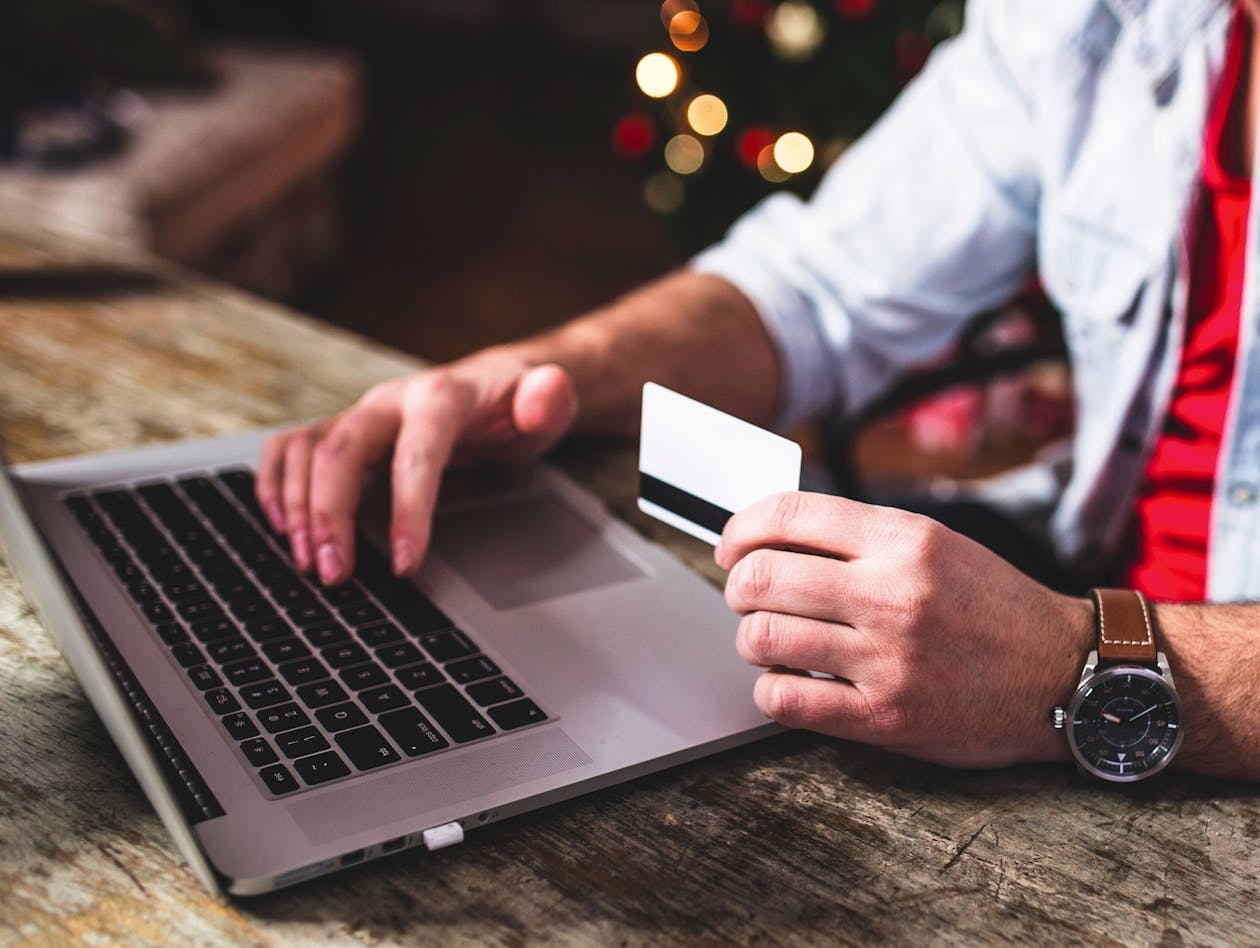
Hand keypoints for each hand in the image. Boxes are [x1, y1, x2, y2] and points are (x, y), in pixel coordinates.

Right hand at [256, 356, 577, 583]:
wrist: (493, 387)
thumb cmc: (517, 406)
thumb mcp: (548, 405)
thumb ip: (550, 401)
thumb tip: (548, 394)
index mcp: (440, 397)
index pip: (416, 453)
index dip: (408, 509)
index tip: (405, 565)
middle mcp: (390, 401)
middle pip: (341, 449)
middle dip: (331, 514)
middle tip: (333, 574)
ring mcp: (360, 414)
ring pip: (306, 450)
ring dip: (297, 508)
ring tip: (309, 563)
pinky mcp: (341, 430)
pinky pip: (289, 448)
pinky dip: (274, 484)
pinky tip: (280, 527)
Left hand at [715, 492, 1092, 767]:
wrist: (1062, 674)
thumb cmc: (993, 606)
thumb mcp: (936, 543)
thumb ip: (858, 536)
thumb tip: (770, 534)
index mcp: (904, 539)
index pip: (786, 514)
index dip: (740, 529)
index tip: (731, 546)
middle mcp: (894, 593)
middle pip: (760, 577)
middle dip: (738, 587)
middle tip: (748, 597)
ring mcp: (888, 658)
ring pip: (762, 638)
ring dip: (753, 639)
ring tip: (774, 640)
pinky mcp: (884, 717)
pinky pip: (784, 699)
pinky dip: (772, 689)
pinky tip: (792, 681)